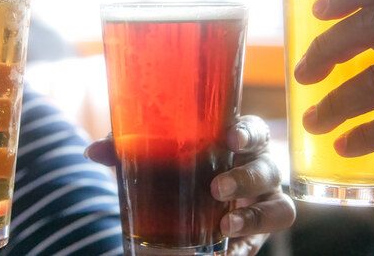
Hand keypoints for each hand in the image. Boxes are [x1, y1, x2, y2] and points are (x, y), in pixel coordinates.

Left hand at [85, 115, 295, 254]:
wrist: (197, 204)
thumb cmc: (183, 168)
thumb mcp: (160, 158)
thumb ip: (131, 151)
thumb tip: (94, 151)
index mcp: (238, 142)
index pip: (253, 130)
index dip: (247, 132)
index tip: (230, 138)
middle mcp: (259, 168)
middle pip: (268, 167)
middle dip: (246, 177)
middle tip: (217, 187)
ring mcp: (265, 202)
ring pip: (279, 207)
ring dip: (254, 216)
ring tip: (225, 226)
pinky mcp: (259, 233)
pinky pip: (263, 242)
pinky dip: (244, 247)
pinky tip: (225, 251)